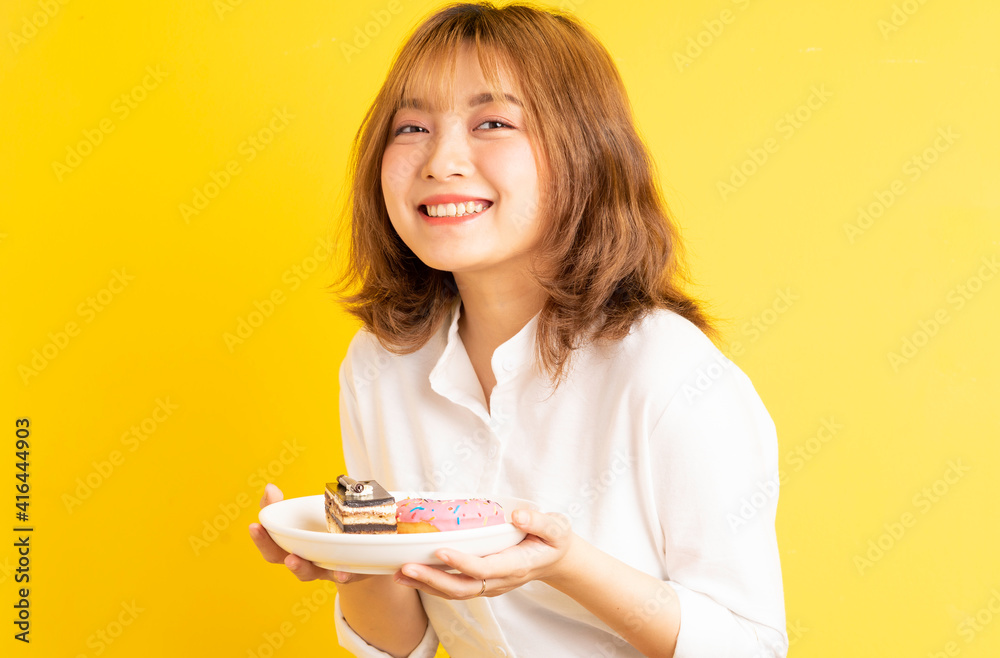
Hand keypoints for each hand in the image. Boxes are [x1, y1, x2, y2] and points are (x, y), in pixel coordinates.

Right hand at [248, 482, 370, 584]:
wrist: (358, 553)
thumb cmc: (322, 534)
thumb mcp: (304, 517)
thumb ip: (282, 505)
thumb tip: (269, 488)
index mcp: (292, 548)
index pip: (271, 547)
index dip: (261, 538)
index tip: (254, 525)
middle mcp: (305, 561)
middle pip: (285, 561)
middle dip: (278, 554)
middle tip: (270, 545)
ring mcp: (324, 568)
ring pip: (310, 572)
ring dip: (301, 567)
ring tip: (293, 560)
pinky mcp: (347, 571)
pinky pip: (344, 576)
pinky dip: (342, 574)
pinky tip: (343, 570)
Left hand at [392, 509, 576, 598]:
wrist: (556, 559)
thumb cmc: (554, 540)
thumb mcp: (556, 527)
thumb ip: (539, 521)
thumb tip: (518, 515)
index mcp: (516, 565)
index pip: (484, 568)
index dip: (461, 562)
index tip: (439, 550)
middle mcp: (500, 580)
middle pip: (462, 587)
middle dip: (432, 579)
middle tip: (405, 568)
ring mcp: (490, 584)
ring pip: (454, 592)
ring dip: (426, 585)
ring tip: (399, 574)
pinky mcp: (481, 583)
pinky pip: (454, 588)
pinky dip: (431, 584)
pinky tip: (412, 574)